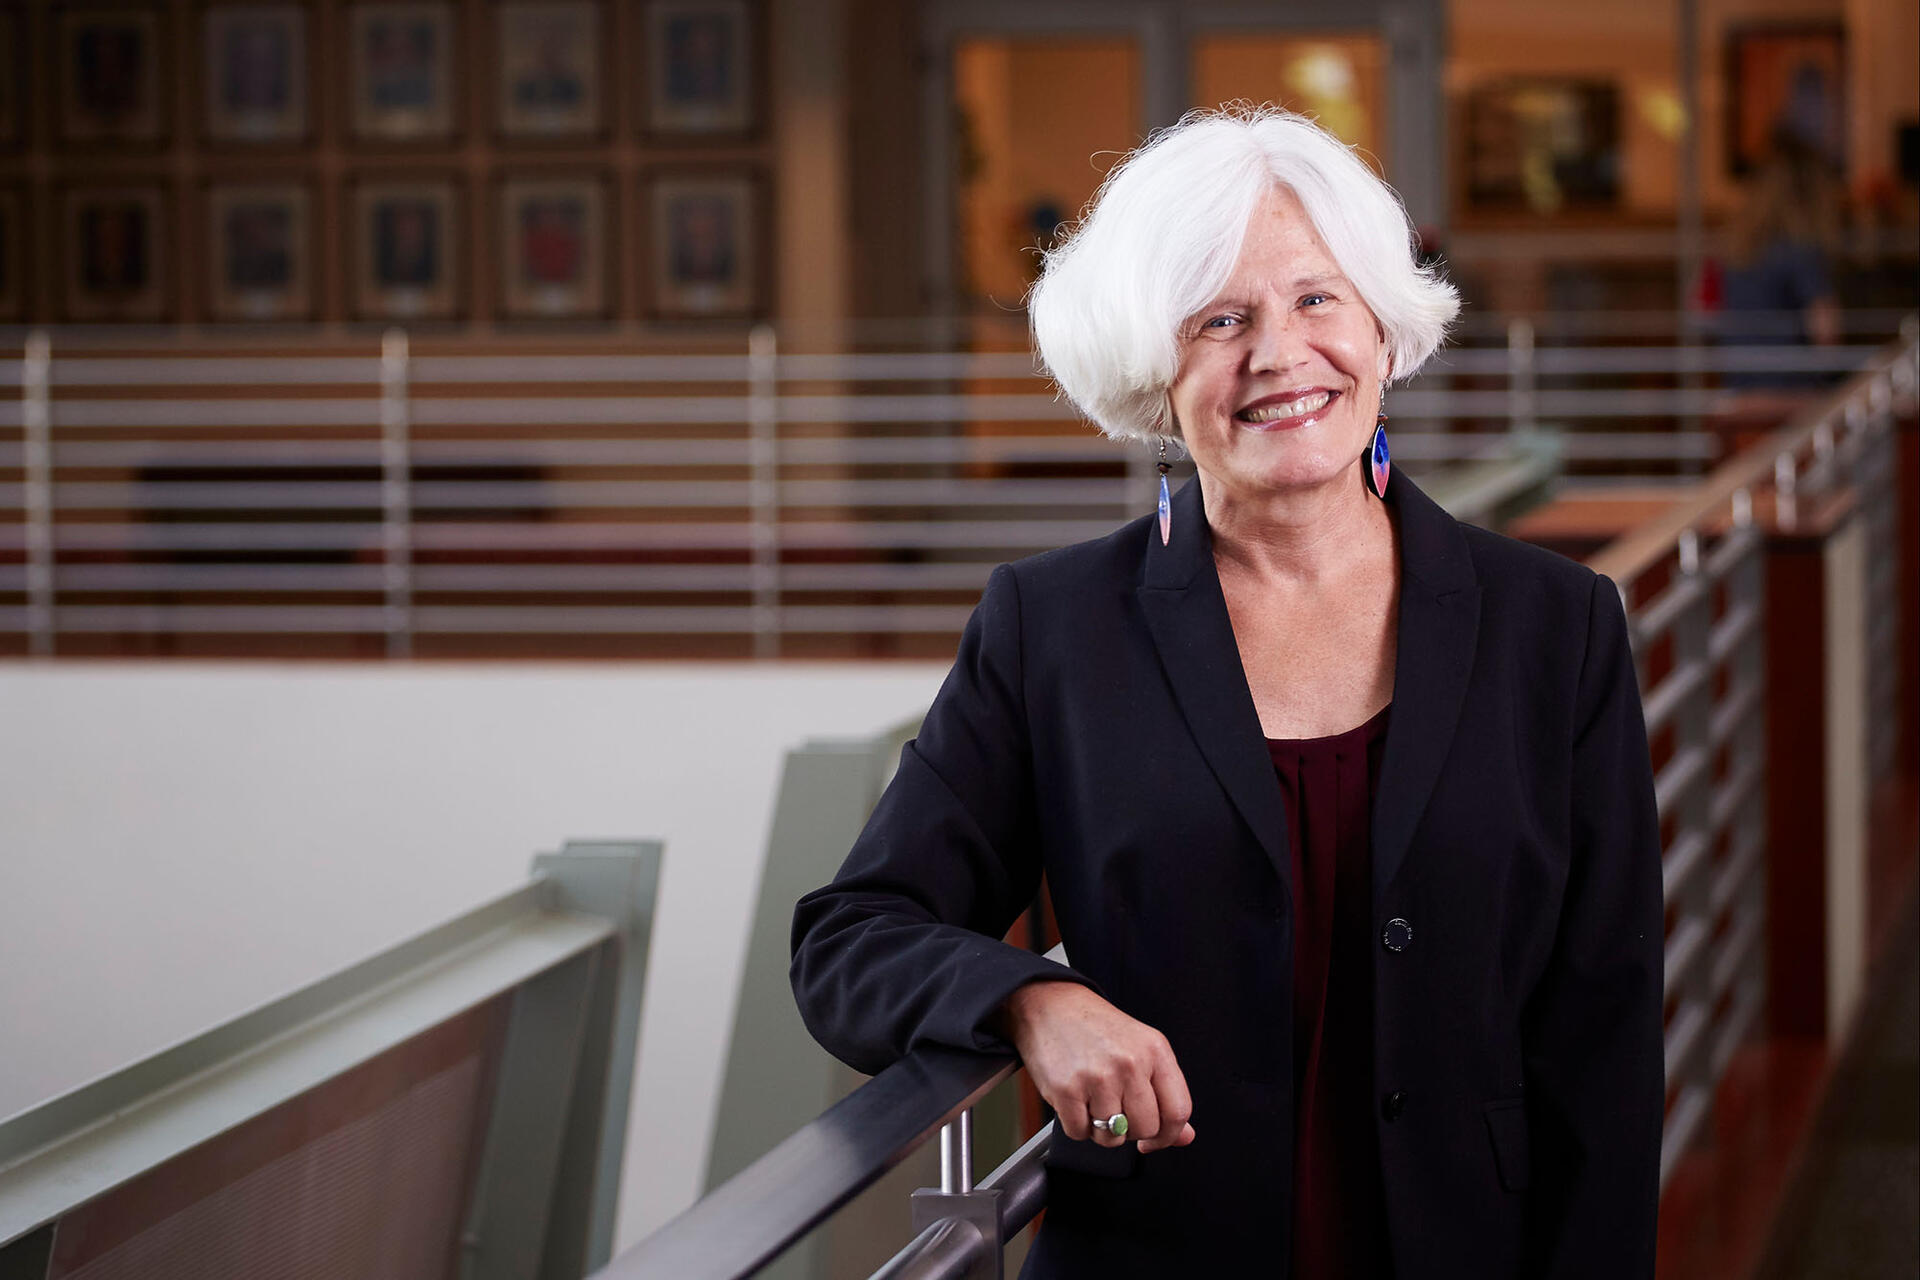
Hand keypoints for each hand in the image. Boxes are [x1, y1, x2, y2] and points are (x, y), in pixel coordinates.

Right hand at [1000, 981, 1195, 1153]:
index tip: (1153, 1139)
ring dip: (1101, 1130)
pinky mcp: (1066, 1090)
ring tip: (1093, 1102)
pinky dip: (1077, 1126)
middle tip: (1116, 1111)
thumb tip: (1184, 1137)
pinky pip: (1080, 1133)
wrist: (1051, 1006)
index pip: (1178, 1111)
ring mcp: (1098, 1077)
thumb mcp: (1141, 1049)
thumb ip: (1165, 1093)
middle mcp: (1130, 1063)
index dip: (1168, 1135)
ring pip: (1113, 1137)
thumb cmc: (1096, 1029)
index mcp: (1155, 1050)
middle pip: (1145, 1128)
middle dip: (1130, 1130)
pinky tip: (1075, 1102)